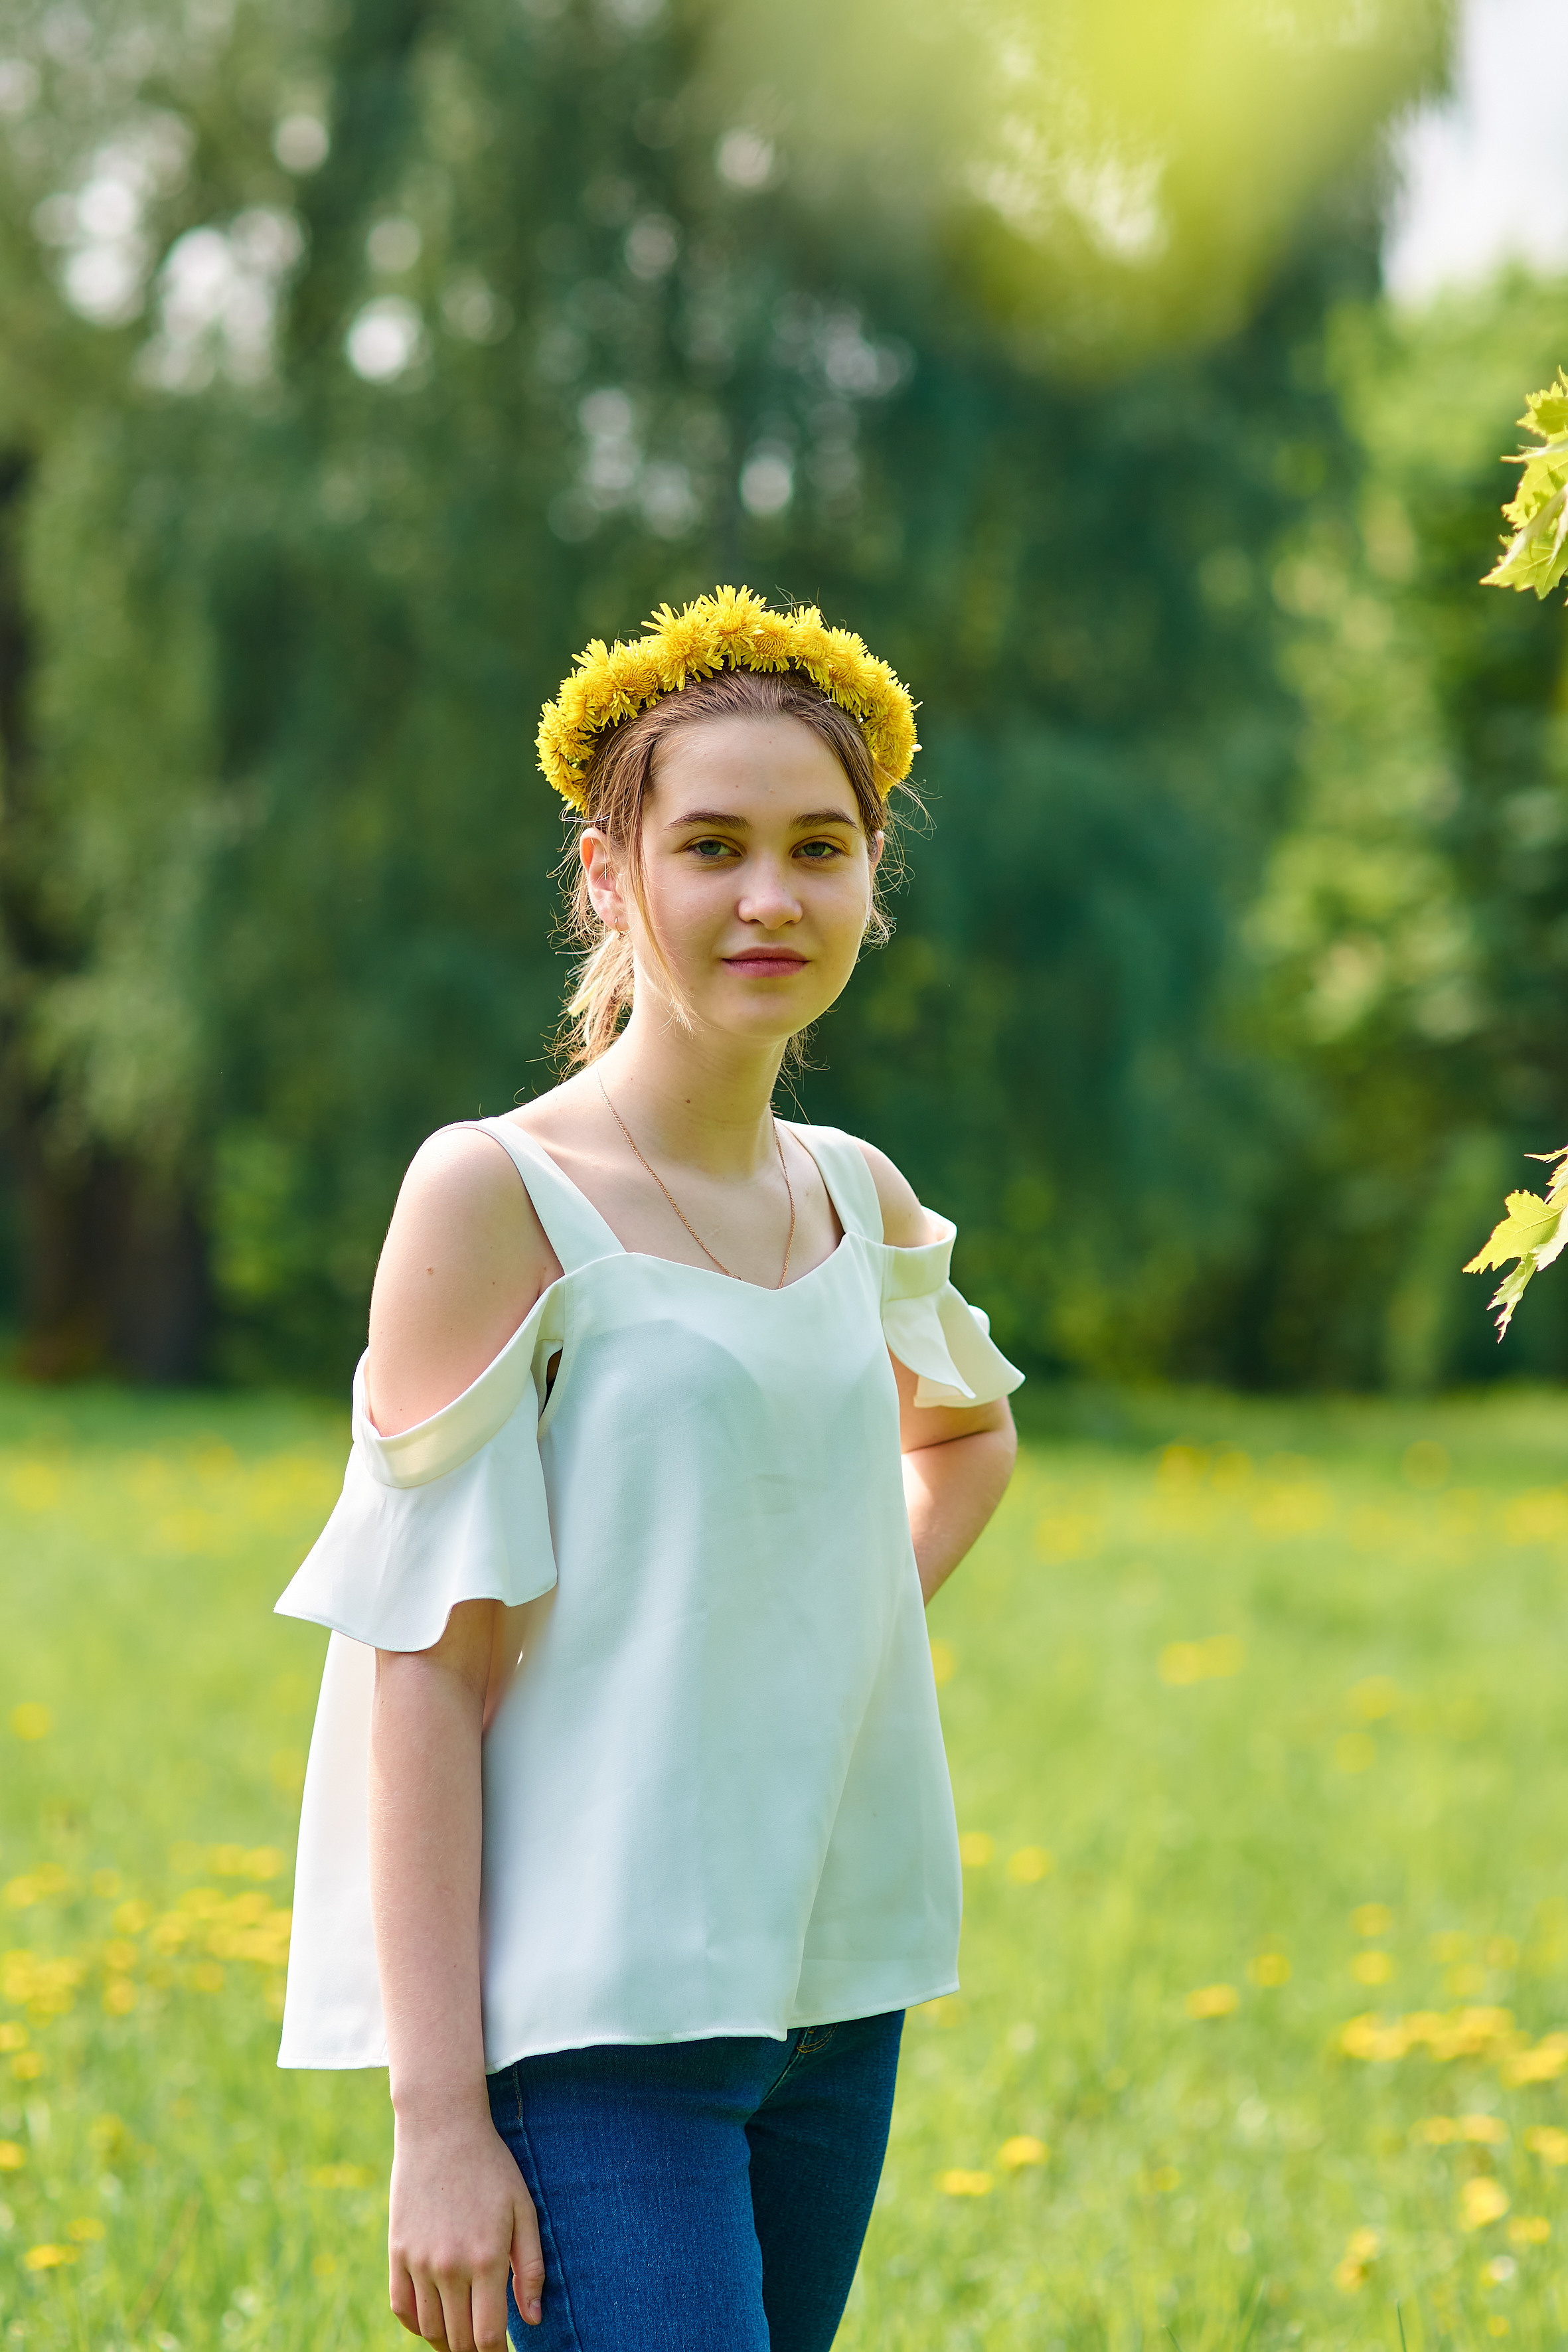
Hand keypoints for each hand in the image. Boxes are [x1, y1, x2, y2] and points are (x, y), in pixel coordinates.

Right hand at [388, 2102, 544, 2345]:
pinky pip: (402, 2308)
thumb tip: (532, 2319)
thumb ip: (530, 2268)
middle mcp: (450, 2266)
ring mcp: (419, 2261)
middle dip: (474, 2349)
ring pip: (430, 2330)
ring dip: (446, 2340)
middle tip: (485, 2342)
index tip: (503, 2351)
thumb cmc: (491, 2168)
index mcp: (487, 2258)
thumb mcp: (524, 2209)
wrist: (442, 2129)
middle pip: (458, 2339)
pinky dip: (417, 2324)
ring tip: (462, 2334)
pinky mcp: (397, 2252)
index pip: (488, 2335)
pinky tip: (433, 2319)